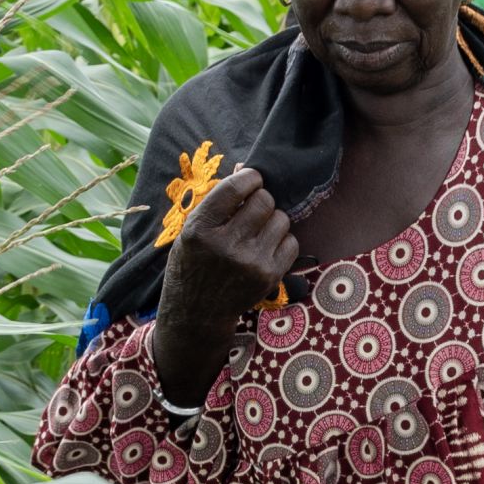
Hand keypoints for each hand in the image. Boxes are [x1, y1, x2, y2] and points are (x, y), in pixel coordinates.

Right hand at [152, 166, 293, 406]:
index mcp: (200, 229)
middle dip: (261, 200)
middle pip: (264, 201)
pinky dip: (281, 241)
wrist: (197, 313)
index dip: (249, 178)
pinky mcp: (269, 276)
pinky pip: (291, 242)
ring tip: (257, 232)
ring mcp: (250, 262)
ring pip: (281, 219)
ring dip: (272, 220)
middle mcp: (226, 245)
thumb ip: (217, 202)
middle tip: (252, 210)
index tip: (251, 181)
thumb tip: (247, 170)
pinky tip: (265, 248)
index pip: (235, 188)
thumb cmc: (194, 264)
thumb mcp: (192, 231)